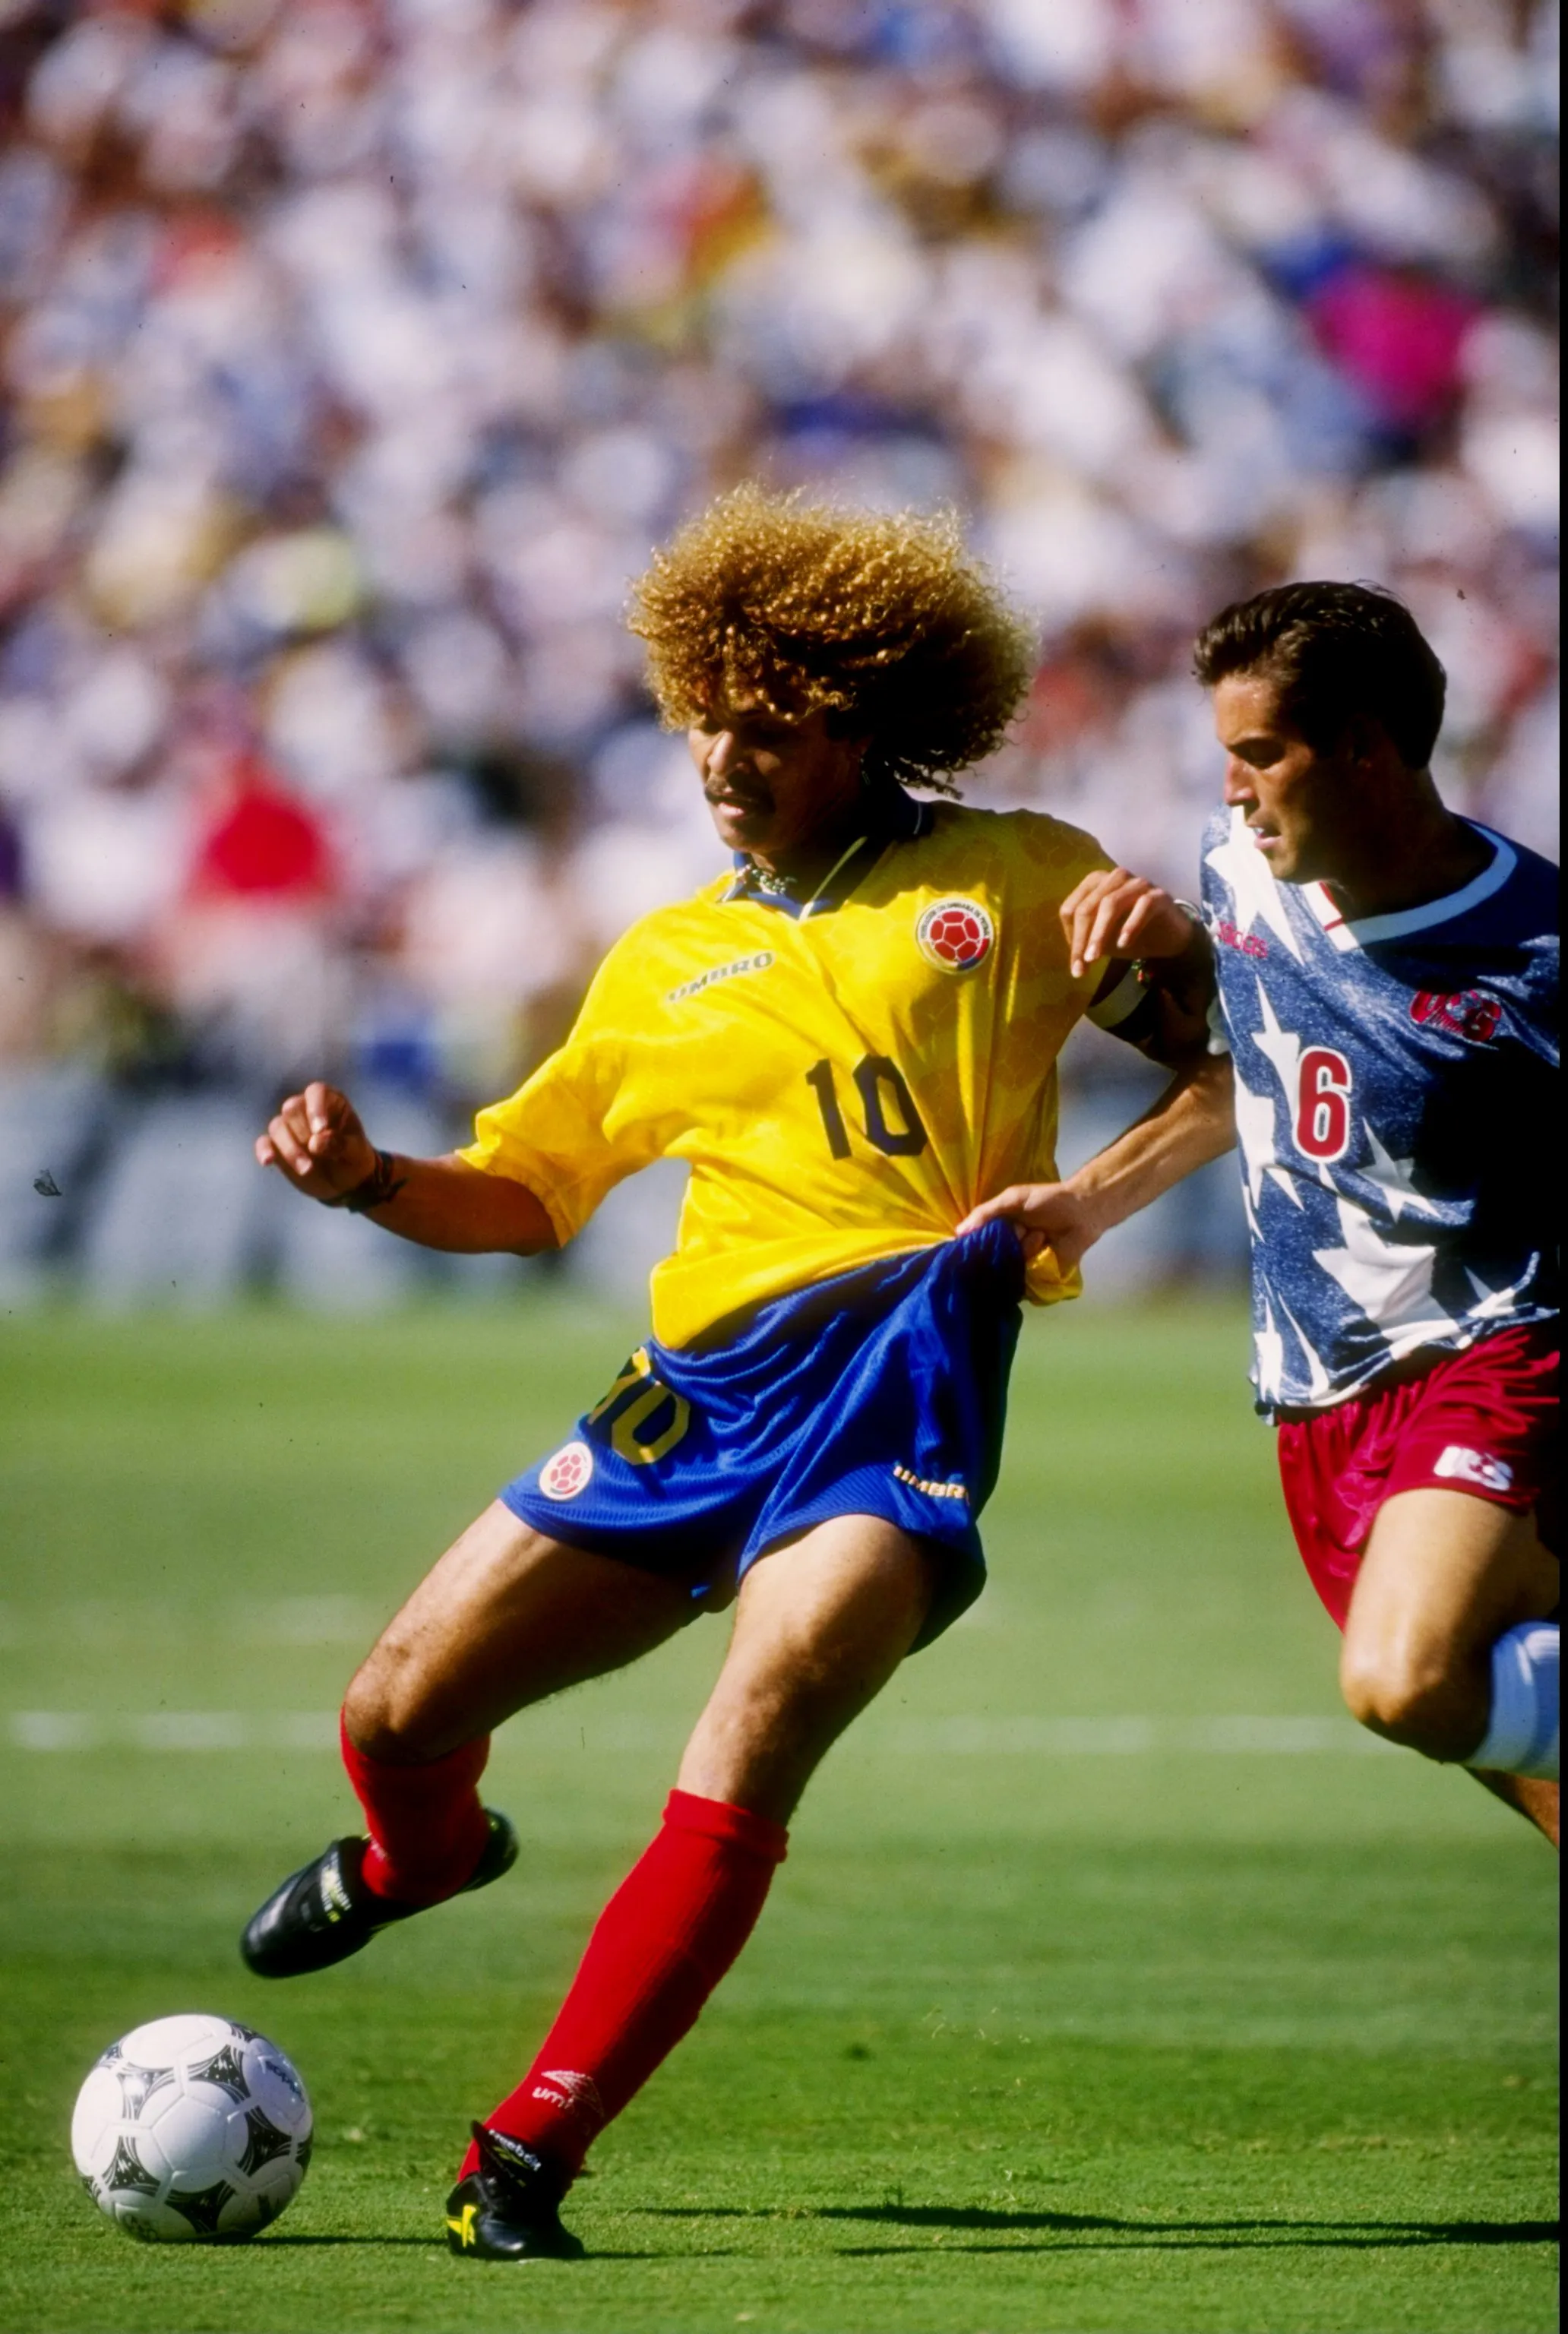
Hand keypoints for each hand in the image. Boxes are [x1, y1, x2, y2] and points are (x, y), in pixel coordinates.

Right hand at [256, 1082, 376, 1204]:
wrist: (346, 1181)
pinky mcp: (277, 1146)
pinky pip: (264, 1142)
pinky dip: (264, 1150)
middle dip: (303, 1133)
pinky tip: (267, 1161)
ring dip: (290, 1149)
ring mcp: (289, 1126)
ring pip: (277, 1126)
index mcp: (330, 1101)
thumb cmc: (354, 1158)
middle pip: (292, 1108)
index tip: (320, 1129)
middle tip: (317, 1153)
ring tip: (307, 1169)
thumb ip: (340, 1144)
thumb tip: (315, 1143)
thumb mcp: (356, 1152)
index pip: (316, 1092)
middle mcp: (306, 1108)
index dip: (316, 1108)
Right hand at [956, 1180, 1103, 1272]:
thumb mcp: (1013, 1199)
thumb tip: (958, 1232)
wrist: (1083, 1212)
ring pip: (1009, 1269)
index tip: (966, 1249)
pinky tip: (1042, 1252)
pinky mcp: (1038, 1276)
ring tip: (1040, 1237)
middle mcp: (1007, 1248)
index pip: (977, 1244)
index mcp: (998, 1229)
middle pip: (991, 1260)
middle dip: (1004, 1247)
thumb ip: (986, 1213)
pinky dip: (1032, 1269)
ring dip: (1025, 1252)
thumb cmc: (1048, 1201)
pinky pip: (1026, 1282)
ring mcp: (1022, 1263)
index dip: (972, 1247)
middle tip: (1020, 1231)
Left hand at [1062, 868, 1193, 978]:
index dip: (1071, 937)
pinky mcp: (1158, 895)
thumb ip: (1085, 941)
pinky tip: (1123, 944)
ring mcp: (1137, 883)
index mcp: (1094, 884)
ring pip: (1111, 903)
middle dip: (1082, 939)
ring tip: (1096, 957)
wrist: (1168, 936)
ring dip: (1100, 933)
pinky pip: (1142, 906)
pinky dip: (1130, 926)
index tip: (1076, 965)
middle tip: (1083, 964)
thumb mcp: (1101, 939)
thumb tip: (1075, 959)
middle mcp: (1114, 878)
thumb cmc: (1128, 933)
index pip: (1072, 909)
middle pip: (1087, 907)